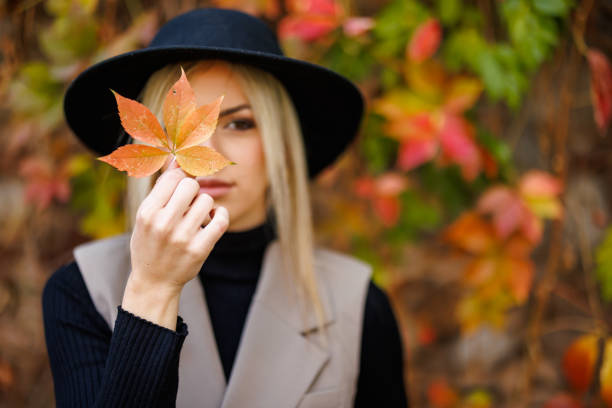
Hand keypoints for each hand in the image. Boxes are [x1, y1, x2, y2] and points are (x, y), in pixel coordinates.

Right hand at [122, 160, 228, 329]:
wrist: (154, 282)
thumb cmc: (150, 243)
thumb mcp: (147, 215)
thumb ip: (162, 188)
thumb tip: (177, 158)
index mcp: (147, 212)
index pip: (173, 177)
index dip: (181, 178)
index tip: (182, 187)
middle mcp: (163, 224)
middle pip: (191, 185)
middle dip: (193, 191)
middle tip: (189, 203)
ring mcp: (182, 237)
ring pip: (207, 201)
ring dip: (206, 206)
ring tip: (197, 217)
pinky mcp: (200, 249)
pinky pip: (221, 219)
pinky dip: (221, 216)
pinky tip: (213, 220)